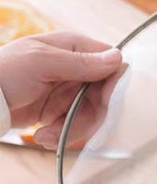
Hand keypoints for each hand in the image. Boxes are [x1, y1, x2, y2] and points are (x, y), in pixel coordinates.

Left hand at [0, 32, 122, 148]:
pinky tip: (41, 135)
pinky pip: (77, 125)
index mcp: (74, 48)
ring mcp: (70, 90)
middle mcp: (77, 69)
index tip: (105, 103)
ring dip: (71, 129)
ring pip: (92, 115)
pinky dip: (61, 134)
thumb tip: (118, 58)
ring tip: (45, 136)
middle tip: (69, 129)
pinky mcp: (61, 110)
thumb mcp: (41, 62)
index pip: (112, 65)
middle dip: (89, 117)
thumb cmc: (3, 72)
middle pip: (105, 96)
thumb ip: (80, 62)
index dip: (114, 85)